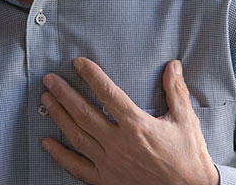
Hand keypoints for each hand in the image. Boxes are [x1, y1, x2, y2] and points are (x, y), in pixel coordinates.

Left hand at [41, 59, 219, 184]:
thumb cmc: (189, 158)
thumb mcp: (185, 121)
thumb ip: (176, 91)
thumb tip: (173, 64)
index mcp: (137, 125)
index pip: (107, 93)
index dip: (91, 75)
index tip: (78, 63)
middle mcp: (118, 143)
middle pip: (84, 112)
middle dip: (64, 93)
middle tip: (49, 79)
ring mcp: (110, 163)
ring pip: (77, 135)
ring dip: (59, 115)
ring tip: (46, 99)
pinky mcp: (106, 181)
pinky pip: (78, 167)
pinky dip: (60, 155)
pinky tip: (47, 142)